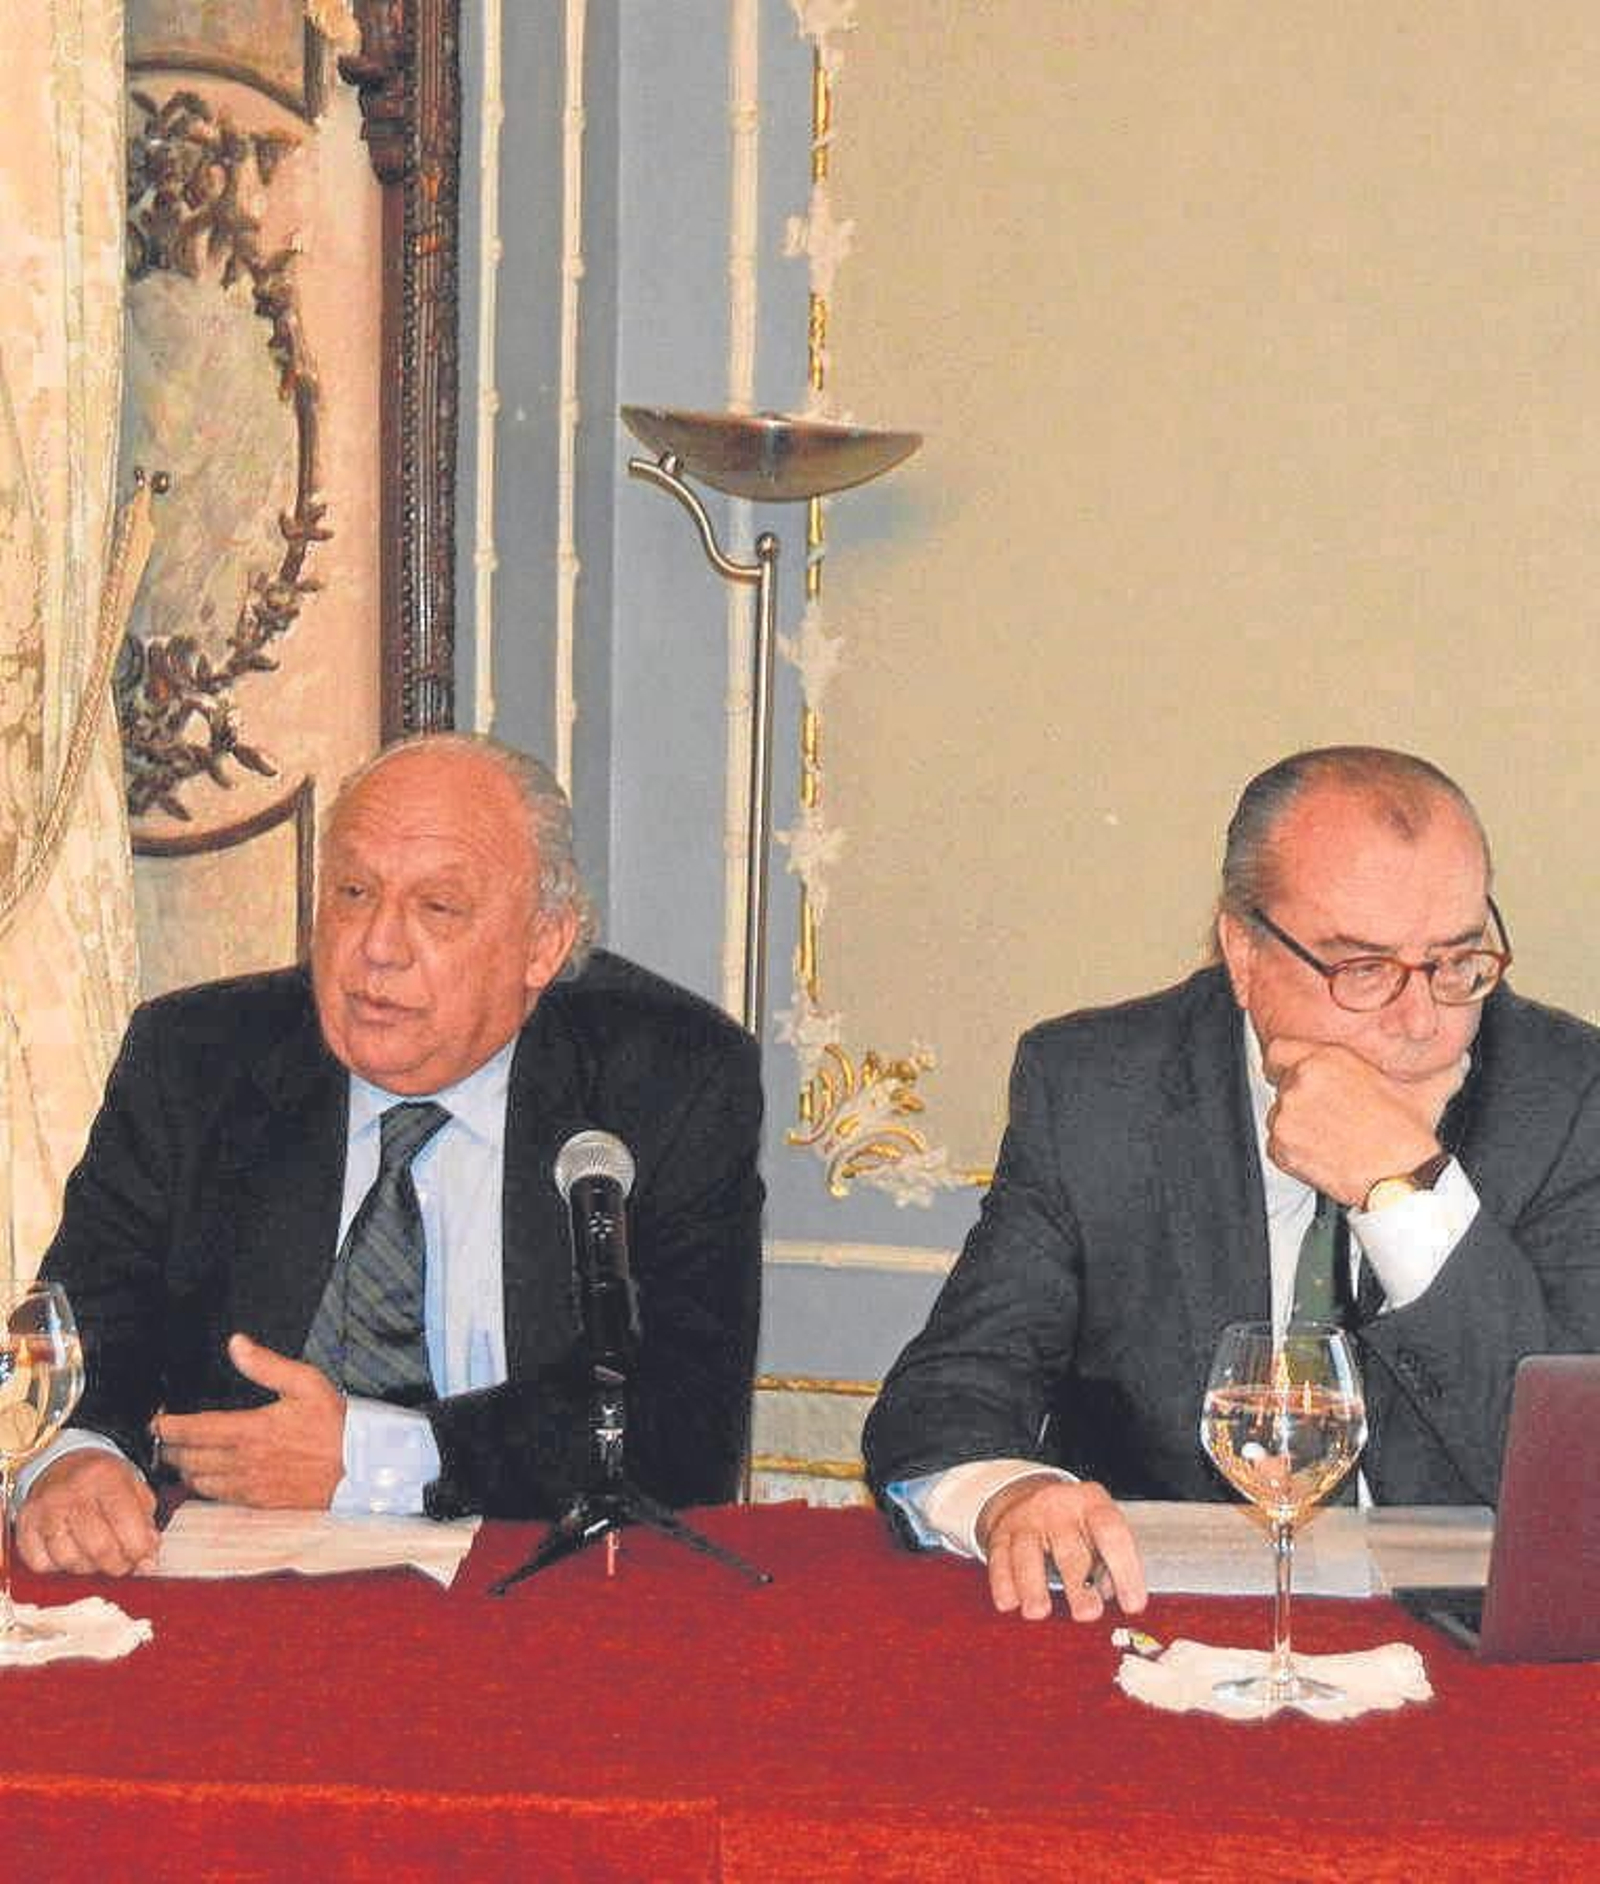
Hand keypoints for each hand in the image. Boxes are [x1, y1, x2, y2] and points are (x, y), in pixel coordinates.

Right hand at [14, 1450, 159, 1576]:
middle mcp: (72, 1491)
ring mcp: (45, 1508)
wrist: (61, 1462)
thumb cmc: (101, 1480)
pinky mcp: (25, 1524)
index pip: (126, 1523)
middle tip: (124, 1563)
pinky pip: (42, 1564)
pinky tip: (70, 1550)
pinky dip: (59, 1566)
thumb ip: (146, 1523)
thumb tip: (147, 1560)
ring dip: (88, 1567)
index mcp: (106, 1477)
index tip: (146, 1561)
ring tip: (97, 1554)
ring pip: (70, 1560)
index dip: (140, 1551)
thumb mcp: (134, 1488)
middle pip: (98, 1548)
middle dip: (117, 1565)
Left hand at [155, 1335, 346, 1509]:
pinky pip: (219, 1499)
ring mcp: (250, 1486)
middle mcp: (244, 1461)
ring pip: (199, 1482)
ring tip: (179, 1459)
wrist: (360, 1467)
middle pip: (189, 1459)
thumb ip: (266, 1365)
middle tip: (162, 1440)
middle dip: (170, 1449)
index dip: (168, 1427)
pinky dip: (204, 1489)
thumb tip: (236, 1344)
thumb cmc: (335, 1424)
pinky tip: (206, 1480)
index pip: (195, 1430)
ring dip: (184, 1470)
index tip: (156, 1421)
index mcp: (251, 1429)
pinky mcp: (259, 1503)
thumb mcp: (306, 1382)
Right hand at [976, 1475, 1147, 1621]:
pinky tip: (1009, 1603)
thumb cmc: (1074, 1525)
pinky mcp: (1001, 1532)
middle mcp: (1059, 1506)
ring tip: (1038, 1612)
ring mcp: (1027, 1517)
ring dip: (1033, 1585)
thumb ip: (1109, 1563)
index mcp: (1092, 1502)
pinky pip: (1000, 1558)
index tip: (1133, 1605)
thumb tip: (1113, 1597)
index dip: (1125, 1570)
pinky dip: (1003, 1583)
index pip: (1112, 1533)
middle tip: (1087, 1614)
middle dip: (1077, 1583)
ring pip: (1027, 1552)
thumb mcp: (1098, 1531)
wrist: (1028, 1494)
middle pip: (1068, 1546)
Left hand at [1261, 1038, 1467, 1204]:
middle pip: (1282, 1085)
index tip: (1294, 1073)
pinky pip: (1279, 1146)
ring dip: (1298, 1126)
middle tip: (1327, 1116)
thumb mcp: (1420, 1087)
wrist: (1399, 1177)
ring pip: (1280, 1116)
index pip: (1279, 1050)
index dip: (1287, 1063)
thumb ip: (1428, 1064)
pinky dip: (1295, 1152)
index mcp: (1325, 1059)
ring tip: (1332, 1138)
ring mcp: (1287, 1115)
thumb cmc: (1407, 1134)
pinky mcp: (1282, 1147)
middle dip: (1299, 1098)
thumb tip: (1459, 1057)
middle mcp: (1301, 1082)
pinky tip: (1325, 1155)